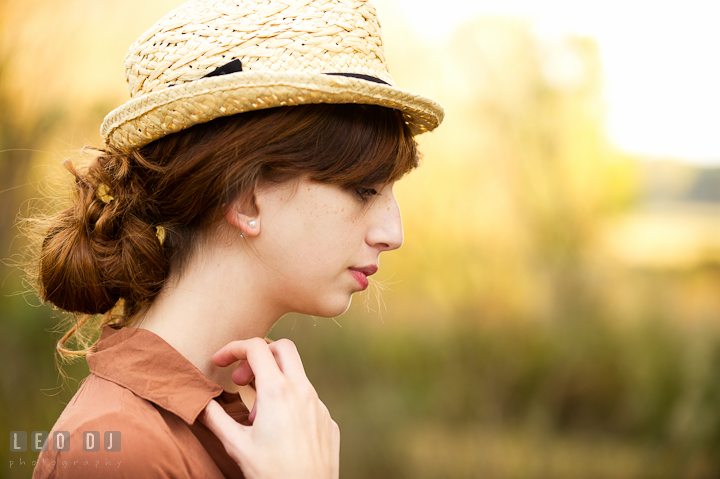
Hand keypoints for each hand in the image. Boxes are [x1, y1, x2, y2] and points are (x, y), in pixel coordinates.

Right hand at [198, 338, 339, 478]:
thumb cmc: (272, 474)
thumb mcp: (236, 445)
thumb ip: (215, 417)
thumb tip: (201, 400)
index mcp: (278, 391)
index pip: (256, 347)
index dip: (233, 348)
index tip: (219, 361)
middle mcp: (303, 391)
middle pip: (283, 348)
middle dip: (259, 354)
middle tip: (241, 378)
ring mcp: (319, 405)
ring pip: (297, 375)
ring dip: (274, 381)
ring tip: (257, 414)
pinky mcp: (328, 420)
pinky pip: (308, 399)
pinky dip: (289, 401)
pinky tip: (279, 429)